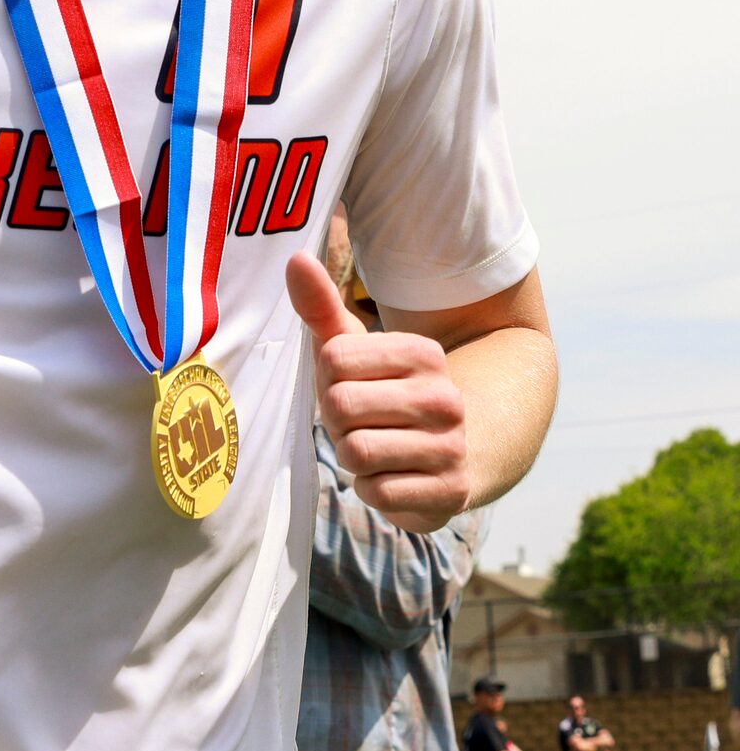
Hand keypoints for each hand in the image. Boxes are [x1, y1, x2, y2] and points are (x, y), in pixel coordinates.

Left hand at [289, 253, 469, 530]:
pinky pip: (376, 492)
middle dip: (336, 422)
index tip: (354, 386)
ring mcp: (453, 446)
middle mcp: (445, 397)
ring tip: (376, 450)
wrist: (455, 456)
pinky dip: (372, 489)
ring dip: (352, 458)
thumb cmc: (383, 394)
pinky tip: (393, 478)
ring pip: (355, 452)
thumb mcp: (353, 350)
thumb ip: (322, 307)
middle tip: (360, 423)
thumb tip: (296, 257)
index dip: (328, 379)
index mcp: (423, 353)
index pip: (333, 359)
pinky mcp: (452, 493)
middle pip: (340, 407)